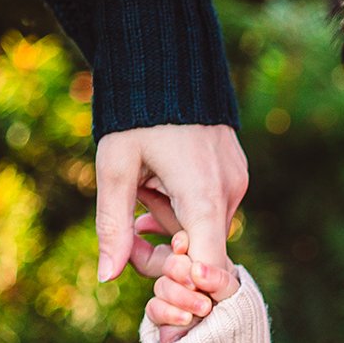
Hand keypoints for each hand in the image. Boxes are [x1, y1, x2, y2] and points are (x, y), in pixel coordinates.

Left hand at [95, 122, 247, 284]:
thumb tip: (107, 276)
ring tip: (143, 189)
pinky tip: (158, 187)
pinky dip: (183, 208)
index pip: (206, 268)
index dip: (179, 280)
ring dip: (170, 223)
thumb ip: (113, 226)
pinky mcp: (235, 173)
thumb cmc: (134, 116)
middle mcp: (229, 193)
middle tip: (128, 225)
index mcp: (203, 196)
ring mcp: (236, 182)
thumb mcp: (115, 170)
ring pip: (204, 229)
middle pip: (201, 250)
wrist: (166, 62)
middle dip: (162, 248)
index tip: (146, 267)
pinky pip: (210, 208)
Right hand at [139, 226, 238, 342]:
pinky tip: (186, 319)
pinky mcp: (162, 318)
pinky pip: (154, 308)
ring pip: (162, 286)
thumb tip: (195, 268)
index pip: (185, 243)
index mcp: (204, 263)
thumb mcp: (234, 294)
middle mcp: (186, 278)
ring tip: (204, 309)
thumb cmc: (240, 319)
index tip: (183, 246)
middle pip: (169, 263)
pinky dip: (169, 313)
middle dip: (180, 271)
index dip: (181, 243)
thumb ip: (218, 278)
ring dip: (181, 296)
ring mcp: (173, 298)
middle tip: (196, 283)